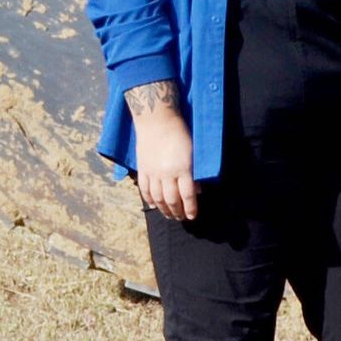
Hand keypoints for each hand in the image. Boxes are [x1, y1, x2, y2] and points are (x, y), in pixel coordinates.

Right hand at [129, 89, 196, 222]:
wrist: (157, 121)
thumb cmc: (180, 134)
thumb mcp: (193, 153)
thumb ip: (195, 173)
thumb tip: (197, 191)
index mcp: (183, 169)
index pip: (188, 195)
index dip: (190, 208)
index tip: (192, 216)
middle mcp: (166, 173)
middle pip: (172, 199)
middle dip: (177, 211)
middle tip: (180, 218)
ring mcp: (152, 172)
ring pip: (157, 197)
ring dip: (163, 209)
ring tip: (168, 215)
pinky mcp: (142, 169)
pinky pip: (145, 189)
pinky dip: (149, 199)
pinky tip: (153, 205)